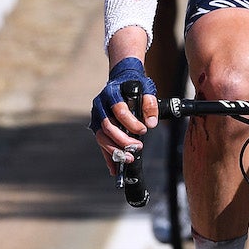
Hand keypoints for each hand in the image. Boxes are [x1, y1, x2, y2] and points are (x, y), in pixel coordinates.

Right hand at [90, 57, 156, 171]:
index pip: (119, 110)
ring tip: (128, 158)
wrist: (122, 79)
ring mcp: (97, 116)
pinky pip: (102, 143)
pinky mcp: (98, 126)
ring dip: (114, 150)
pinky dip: (108, 156)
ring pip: (101, 137)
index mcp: (111, 93)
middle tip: (137, 147)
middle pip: (107, 127)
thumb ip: (150, 104)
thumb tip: (152, 123)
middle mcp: (100, 105)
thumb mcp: (146, 88)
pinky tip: (114, 168)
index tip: (144, 130)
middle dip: (122, 140)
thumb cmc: (134, 84)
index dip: (131, 122)